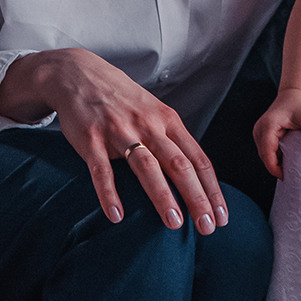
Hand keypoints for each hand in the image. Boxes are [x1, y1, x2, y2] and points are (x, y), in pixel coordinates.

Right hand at [0, 47, 226, 232]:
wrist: (79, 74)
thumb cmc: (122, 100)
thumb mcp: (154, 112)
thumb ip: (171, 141)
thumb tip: (193, 177)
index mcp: (168, 120)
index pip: (198, 158)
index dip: (212, 189)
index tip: (222, 216)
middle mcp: (148, 125)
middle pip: (179, 164)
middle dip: (196, 197)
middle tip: (207, 227)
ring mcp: (119, 131)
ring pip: (147, 166)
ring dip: (162, 196)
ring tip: (174, 223)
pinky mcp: (91, 138)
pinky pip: (102, 170)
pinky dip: (109, 194)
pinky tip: (117, 216)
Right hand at [253, 88, 300, 180]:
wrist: (293, 96)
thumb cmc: (299, 104)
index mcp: (267, 126)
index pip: (267, 153)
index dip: (274, 167)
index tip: (285, 177)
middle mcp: (260, 130)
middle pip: (265, 156)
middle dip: (275, 167)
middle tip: (291, 177)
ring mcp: (259, 133)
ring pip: (265, 155)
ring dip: (275, 163)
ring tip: (291, 170)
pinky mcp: (263, 136)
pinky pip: (267, 151)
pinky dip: (276, 157)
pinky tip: (288, 161)